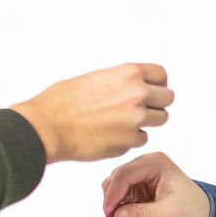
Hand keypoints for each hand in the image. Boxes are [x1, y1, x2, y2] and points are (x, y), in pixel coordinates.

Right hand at [11, 62, 172, 163]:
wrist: (47, 128)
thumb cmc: (62, 101)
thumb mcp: (95, 78)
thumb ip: (120, 82)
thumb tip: (133, 88)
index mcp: (129, 74)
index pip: (161, 75)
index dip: (156, 83)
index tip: (150, 89)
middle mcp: (137, 95)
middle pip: (167, 98)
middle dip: (156, 103)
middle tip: (139, 108)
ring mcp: (136, 120)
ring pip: (160, 120)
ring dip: (147, 121)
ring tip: (124, 121)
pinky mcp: (129, 142)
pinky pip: (142, 139)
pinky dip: (131, 138)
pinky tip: (112, 134)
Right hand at [101, 151, 211, 216]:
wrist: (200, 211)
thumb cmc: (190, 208)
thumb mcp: (169, 212)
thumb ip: (142, 213)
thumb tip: (118, 216)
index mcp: (155, 163)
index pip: (125, 173)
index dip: (113, 194)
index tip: (109, 213)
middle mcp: (145, 163)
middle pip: (117, 177)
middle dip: (112, 199)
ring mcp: (140, 172)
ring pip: (115, 184)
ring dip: (114, 202)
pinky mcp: (137, 183)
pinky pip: (120, 191)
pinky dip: (118, 204)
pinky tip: (124, 215)